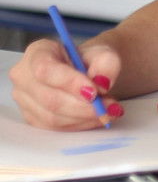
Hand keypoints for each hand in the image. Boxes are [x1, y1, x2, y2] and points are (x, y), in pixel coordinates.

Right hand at [10, 38, 124, 129]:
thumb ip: (106, 64)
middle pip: (49, 99)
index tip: (94, 92)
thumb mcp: (104, 54)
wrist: (88, 72)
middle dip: (83, 106)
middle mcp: (24, 77)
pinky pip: (56, 129)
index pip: (46, 69)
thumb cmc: (91, 60)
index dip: (69, 83)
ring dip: (84, 118)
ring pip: (53, 118)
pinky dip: (80, 125)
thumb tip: (103, 83)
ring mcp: (25, 101)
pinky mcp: (33, 119)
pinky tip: (97, 118)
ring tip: (108, 112)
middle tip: (109, 107)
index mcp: (37, 52)